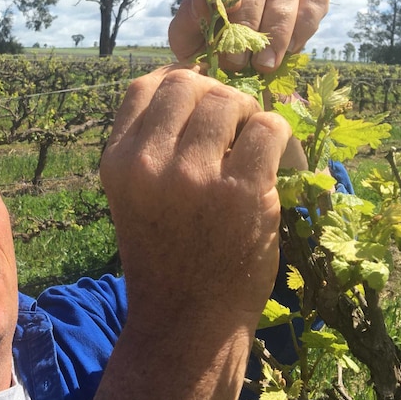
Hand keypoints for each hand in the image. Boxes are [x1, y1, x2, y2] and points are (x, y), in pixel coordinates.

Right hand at [100, 66, 290, 323]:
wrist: (187, 320)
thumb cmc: (166, 255)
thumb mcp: (136, 195)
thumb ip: (151, 144)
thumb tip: (190, 79)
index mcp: (118, 161)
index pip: (147, 86)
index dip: (180, 82)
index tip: (202, 104)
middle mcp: (149, 163)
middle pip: (191, 84)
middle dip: (219, 99)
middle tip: (235, 131)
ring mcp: (194, 177)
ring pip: (233, 101)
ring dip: (252, 117)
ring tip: (256, 150)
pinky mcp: (241, 194)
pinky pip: (271, 128)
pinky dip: (282, 139)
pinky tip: (279, 165)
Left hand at [169, 0, 329, 73]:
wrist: (227, 68)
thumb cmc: (201, 48)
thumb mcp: (184, 39)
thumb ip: (188, 21)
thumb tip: (206, 5)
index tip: (224, 9)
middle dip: (248, 22)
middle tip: (238, 61)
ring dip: (276, 31)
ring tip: (263, 65)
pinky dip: (304, 28)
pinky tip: (288, 52)